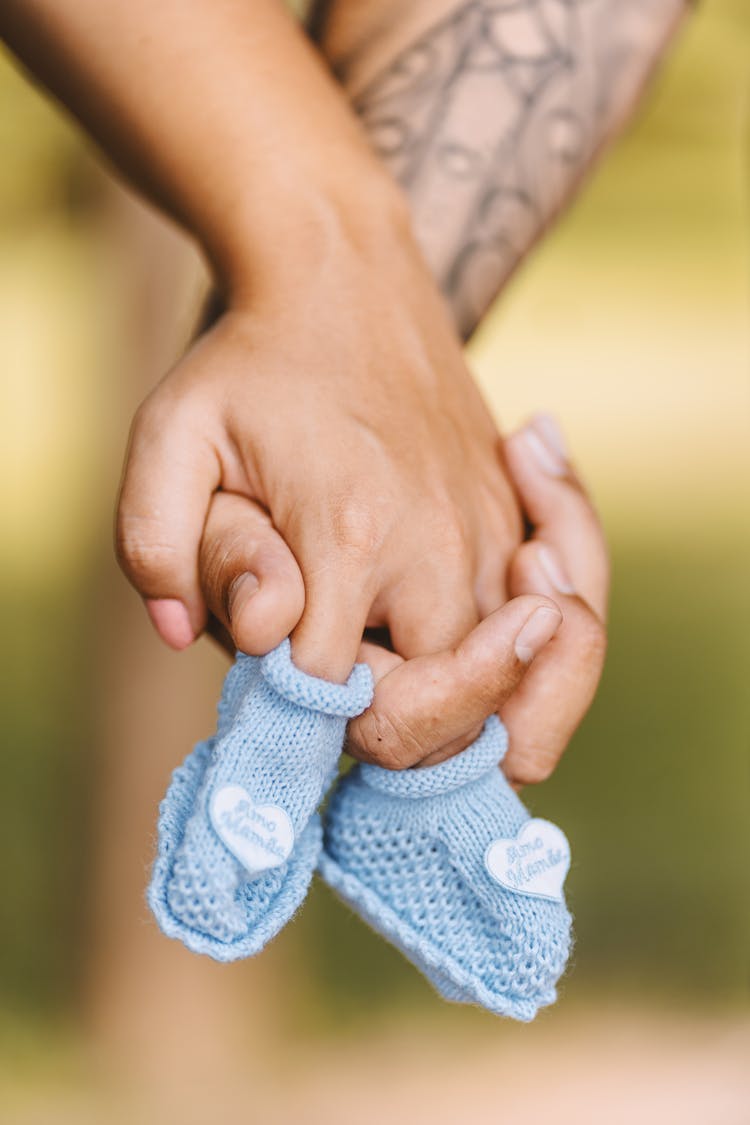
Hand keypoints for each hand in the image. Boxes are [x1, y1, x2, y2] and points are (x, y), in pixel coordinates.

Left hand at [116, 210, 521, 680]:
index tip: (269, 663)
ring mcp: (490, 534)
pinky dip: (487, 656)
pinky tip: (431, 612)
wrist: (349, 280)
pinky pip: (522, 633)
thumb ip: (155, 545)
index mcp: (349, 533)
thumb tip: (187, 633)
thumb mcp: (170, 437)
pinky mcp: (512, 522)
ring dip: (434, 692)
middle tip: (325, 661)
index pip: (331, 693)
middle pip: (430, 711)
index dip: (292, 706)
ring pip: (489, 683)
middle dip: (375, 717)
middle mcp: (439, 546)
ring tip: (375, 638)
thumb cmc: (251, 364)